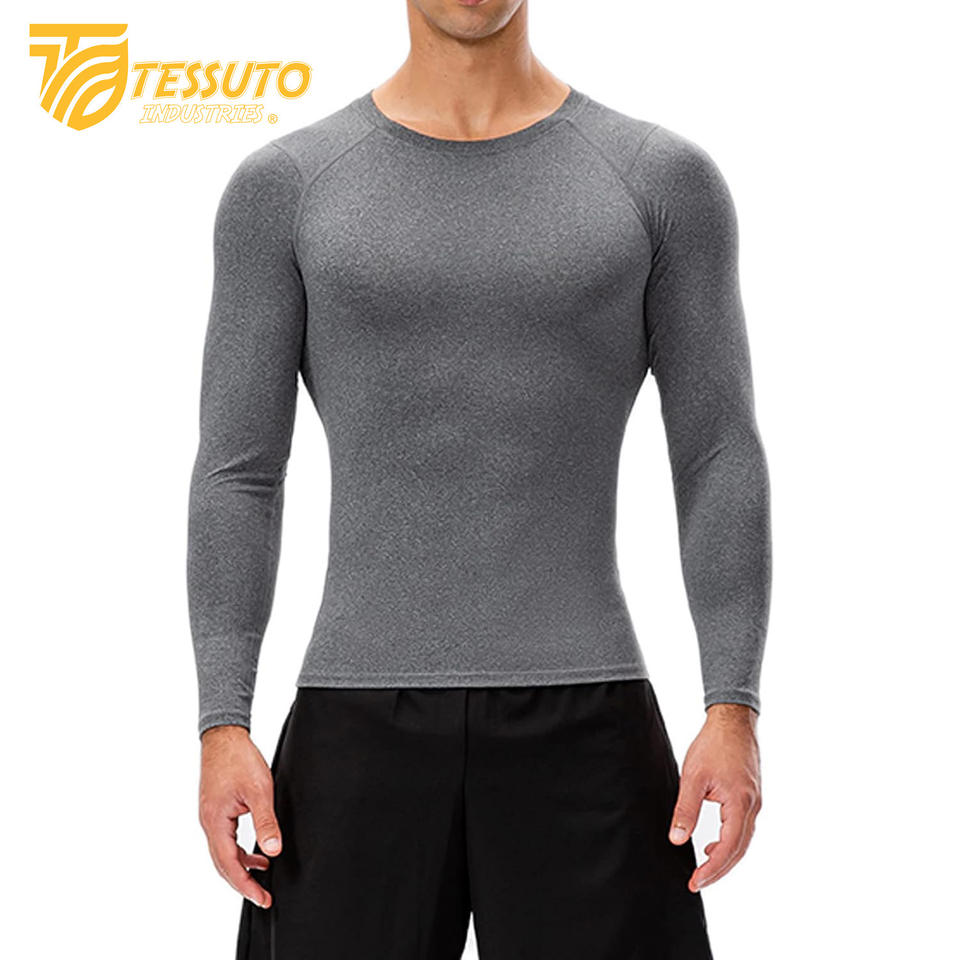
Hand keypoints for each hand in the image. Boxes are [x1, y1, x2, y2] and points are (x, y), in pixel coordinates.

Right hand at [199, 724, 282, 907]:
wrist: (224, 736)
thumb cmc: (239, 759)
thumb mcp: (259, 790)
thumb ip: (265, 821)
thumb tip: (273, 849)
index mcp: (215, 822)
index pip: (228, 865)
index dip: (245, 885)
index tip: (261, 899)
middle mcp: (208, 823)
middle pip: (222, 864)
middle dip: (243, 882)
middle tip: (263, 896)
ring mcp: (210, 817)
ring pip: (223, 852)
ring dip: (242, 866)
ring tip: (264, 873)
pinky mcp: (215, 810)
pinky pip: (225, 839)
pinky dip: (239, 849)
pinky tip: (257, 849)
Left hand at [668, 702, 760, 891]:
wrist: (733, 721)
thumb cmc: (713, 744)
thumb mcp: (693, 777)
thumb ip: (685, 809)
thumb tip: (676, 839)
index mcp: (740, 803)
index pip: (728, 848)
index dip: (712, 869)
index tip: (695, 882)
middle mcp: (752, 806)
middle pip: (739, 849)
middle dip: (719, 870)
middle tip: (698, 882)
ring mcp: (754, 801)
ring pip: (743, 840)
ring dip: (725, 857)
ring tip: (703, 868)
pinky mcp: (751, 795)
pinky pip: (743, 827)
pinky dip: (730, 841)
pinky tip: (712, 842)